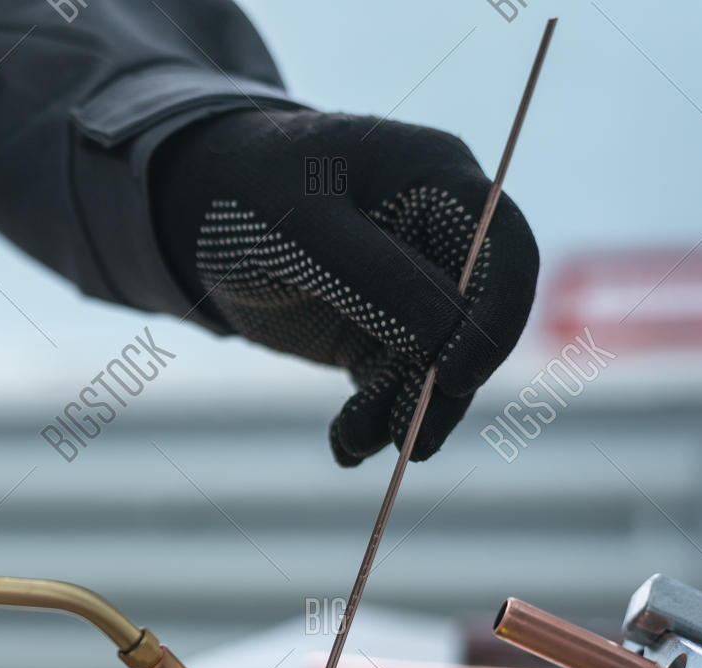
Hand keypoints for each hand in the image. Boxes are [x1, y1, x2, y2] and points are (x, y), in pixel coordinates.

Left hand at [153, 107, 538, 465]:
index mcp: (440, 184)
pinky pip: (389, 385)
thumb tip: (444, 336)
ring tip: (355, 442)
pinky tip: (345, 448)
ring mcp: (408, 292)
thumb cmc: (250, 192)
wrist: (197, 211)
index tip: (458, 377)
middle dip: (444, 386)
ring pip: (432, 365)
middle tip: (410, 441)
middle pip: (472, 323)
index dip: (495, 316)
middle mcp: (438, 241)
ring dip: (402, 411)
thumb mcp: (303, 226)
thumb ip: (372, 274)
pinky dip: (370, 418)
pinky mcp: (375, 333)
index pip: (503, 252)